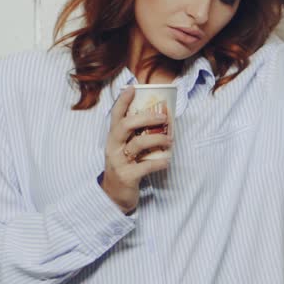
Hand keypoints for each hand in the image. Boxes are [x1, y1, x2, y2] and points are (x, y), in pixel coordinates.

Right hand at [100, 87, 173, 213]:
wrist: (113, 196)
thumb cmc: (124, 168)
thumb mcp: (124, 149)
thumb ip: (135, 136)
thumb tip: (159, 119)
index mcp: (113, 138)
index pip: (115, 115)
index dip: (123, 101)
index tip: (132, 87)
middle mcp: (113, 147)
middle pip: (125, 125)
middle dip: (146, 118)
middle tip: (164, 117)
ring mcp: (118, 162)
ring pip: (137, 144)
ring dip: (157, 139)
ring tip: (170, 140)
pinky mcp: (127, 177)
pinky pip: (145, 166)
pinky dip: (159, 162)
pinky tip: (167, 160)